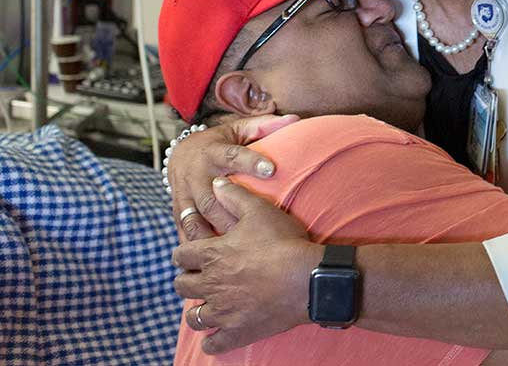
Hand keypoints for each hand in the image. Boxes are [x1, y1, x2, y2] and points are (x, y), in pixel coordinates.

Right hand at [169, 113, 298, 240]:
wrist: (180, 153)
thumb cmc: (219, 142)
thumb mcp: (238, 129)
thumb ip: (264, 126)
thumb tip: (294, 119)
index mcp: (214, 152)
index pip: (233, 156)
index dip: (251, 162)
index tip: (272, 169)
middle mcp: (196, 174)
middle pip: (212, 197)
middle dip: (230, 213)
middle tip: (253, 228)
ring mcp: (184, 194)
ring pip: (195, 218)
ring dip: (212, 235)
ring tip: (234, 250)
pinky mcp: (178, 210)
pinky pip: (184, 231)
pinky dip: (195, 246)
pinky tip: (209, 260)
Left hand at [172, 177, 321, 354]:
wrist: (306, 278)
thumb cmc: (283, 242)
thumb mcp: (259, 210)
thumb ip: (234, 196)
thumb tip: (215, 183)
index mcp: (212, 255)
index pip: (181, 255)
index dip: (183, 254)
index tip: (190, 255)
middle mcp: (211, 283)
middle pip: (182, 286)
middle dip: (186, 280)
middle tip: (198, 278)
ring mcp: (223, 310)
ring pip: (194, 316)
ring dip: (196, 310)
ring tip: (206, 305)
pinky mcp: (237, 331)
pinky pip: (213, 343)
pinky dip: (211, 341)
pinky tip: (215, 336)